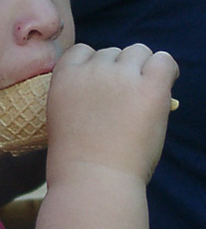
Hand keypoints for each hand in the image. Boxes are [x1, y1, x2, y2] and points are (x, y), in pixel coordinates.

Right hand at [46, 43, 178, 184]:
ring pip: (138, 51)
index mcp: (64, 75)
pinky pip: (164, 61)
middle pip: (112, 53)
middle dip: (119, 70)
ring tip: (145, 93)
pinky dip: (167, 69)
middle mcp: (91, 69)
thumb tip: (110, 84)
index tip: (101, 86)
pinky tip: (163, 86)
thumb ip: (78, 92)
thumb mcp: (61, 114)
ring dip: (142, 67)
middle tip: (124, 98)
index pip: (83, 51)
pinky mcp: (150, 87)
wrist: (92, 177)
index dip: (94, 65)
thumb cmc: (75, 156)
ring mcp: (121, 76)